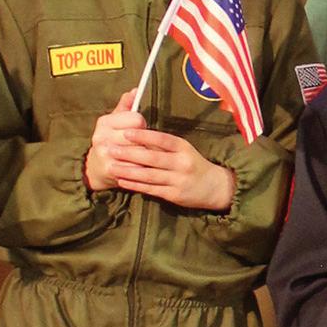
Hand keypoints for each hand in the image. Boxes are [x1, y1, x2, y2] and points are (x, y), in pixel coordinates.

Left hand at [84, 96, 235, 208]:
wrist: (214, 187)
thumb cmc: (193, 164)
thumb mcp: (184, 149)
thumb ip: (164, 144)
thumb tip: (139, 134)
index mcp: (183, 147)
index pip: (162, 139)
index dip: (144, 135)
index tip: (126, 132)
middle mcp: (181, 163)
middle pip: (152, 158)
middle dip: (129, 153)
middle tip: (111, 149)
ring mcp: (178, 180)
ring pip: (149, 175)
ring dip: (128, 171)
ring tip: (112, 167)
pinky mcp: (174, 195)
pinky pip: (151, 189)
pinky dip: (135, 185)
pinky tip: (123, 181)